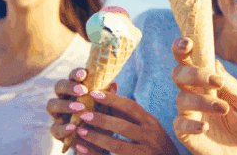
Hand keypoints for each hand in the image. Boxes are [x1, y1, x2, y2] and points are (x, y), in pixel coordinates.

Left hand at [47, 69, 178, 154]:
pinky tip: (82, 148)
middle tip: (83, 113)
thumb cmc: (156, 147)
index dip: (112, 100)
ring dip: (97, 138)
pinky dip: (95, 153)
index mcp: (151, 123)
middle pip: (124, 125)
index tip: (94, 93)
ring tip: (80, 130)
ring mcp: (146, 153)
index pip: (131, 107)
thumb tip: (111, 89)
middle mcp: (151, 137)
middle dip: (102, 119)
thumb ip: (131, 115)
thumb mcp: (149, 128)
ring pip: (118, 146)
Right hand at [171, 37, 236, 154]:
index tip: (188, 42)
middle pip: (178, 74)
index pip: (189, 59)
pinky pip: (179, 125)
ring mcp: (187, 113)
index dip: (183, 47)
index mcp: (206, 80)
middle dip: (193, 73)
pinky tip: (205, 128)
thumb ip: (231, 84)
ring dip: (202, 102)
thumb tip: (214, 65)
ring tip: (224, 109)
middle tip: (214, 82)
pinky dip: (191, 125)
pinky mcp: (184, 133)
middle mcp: (193, 93)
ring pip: (181, 99)